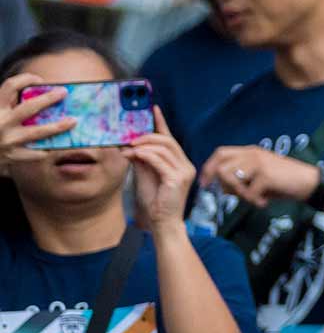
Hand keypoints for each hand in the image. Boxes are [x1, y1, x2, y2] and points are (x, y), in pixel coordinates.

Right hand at [0, 75, 73, 153]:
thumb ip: (11, 104)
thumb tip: (42, 94)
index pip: (10, 86)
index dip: (26, 79)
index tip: (40, 80)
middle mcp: (1, 122)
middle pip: (28, 107)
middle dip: (48, 99)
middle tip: (64, 93)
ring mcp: (7, 140)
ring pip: (37, 132)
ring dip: (58, 126)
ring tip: (73, 121)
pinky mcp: (12, 156)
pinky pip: (36, 153)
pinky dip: (48, 149)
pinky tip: (57, 145)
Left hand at [123, 113, 196, 227]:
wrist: (161, 223)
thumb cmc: (154, 202)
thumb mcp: (145, 175)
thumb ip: (141, 159)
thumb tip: (130, 144)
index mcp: (180, 163)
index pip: (170, 139)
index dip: (161, 123)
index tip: (153, 109)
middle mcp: (185, 165)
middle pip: (168, 141)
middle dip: (147, 135)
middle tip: (129, 136)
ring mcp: (183, 172)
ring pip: (164, 148)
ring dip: (143, 145)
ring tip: (128, 147)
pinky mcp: (176, 179)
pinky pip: (159, 160)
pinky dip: (145, 155)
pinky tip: (133, 154)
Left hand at [199, 144, 317, 204]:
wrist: (310, 182)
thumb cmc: (286, 182)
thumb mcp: (260, 178)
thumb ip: (241, 180)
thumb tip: (222, 189)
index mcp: (251, 152)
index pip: (220, 153)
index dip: (209, 167)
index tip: (205, 183)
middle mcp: (253, 154)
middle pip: (221, 166)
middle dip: (221, 184)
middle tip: (231, 195)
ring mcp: (259, 163)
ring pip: (230, 178)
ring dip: (239, 193)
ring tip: (253, 198)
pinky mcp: (265, 175)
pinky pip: (248, 193)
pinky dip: (255, 201)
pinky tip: (265, 202)